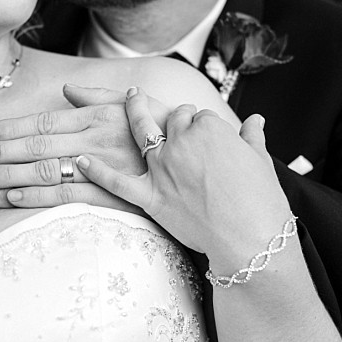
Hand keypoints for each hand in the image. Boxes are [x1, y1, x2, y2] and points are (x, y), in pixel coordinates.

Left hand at [0, 85, 167, 211]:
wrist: (198, 160)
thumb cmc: (162, 129)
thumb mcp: (134, 105)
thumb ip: (97, 97)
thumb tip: (67, 91)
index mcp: (97, 115)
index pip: (43, 119)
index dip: (10, 127)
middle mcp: (96, 138)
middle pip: (37, 143)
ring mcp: (104, 165)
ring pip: (47, 168)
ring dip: (10, 174)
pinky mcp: (113, 192)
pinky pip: (69, 193)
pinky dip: (38, 195)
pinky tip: (13, 197)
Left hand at [75, 87, 290, 268]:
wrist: (250, 239)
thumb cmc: (262, 201)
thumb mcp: (261, 161)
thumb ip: (253, 137)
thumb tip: (256, 120)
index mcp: (209, 129)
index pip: (200, 116)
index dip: (202, 123)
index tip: (205, 130)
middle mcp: (181, 141)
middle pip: (170, 119)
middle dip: (168, 114)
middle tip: (160, 110)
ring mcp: (162, 168)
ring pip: (140, 133)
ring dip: (132, 113)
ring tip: (128, 101)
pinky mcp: (150, 197)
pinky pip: (116, 182)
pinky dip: (96, 172)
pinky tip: (80, 160)